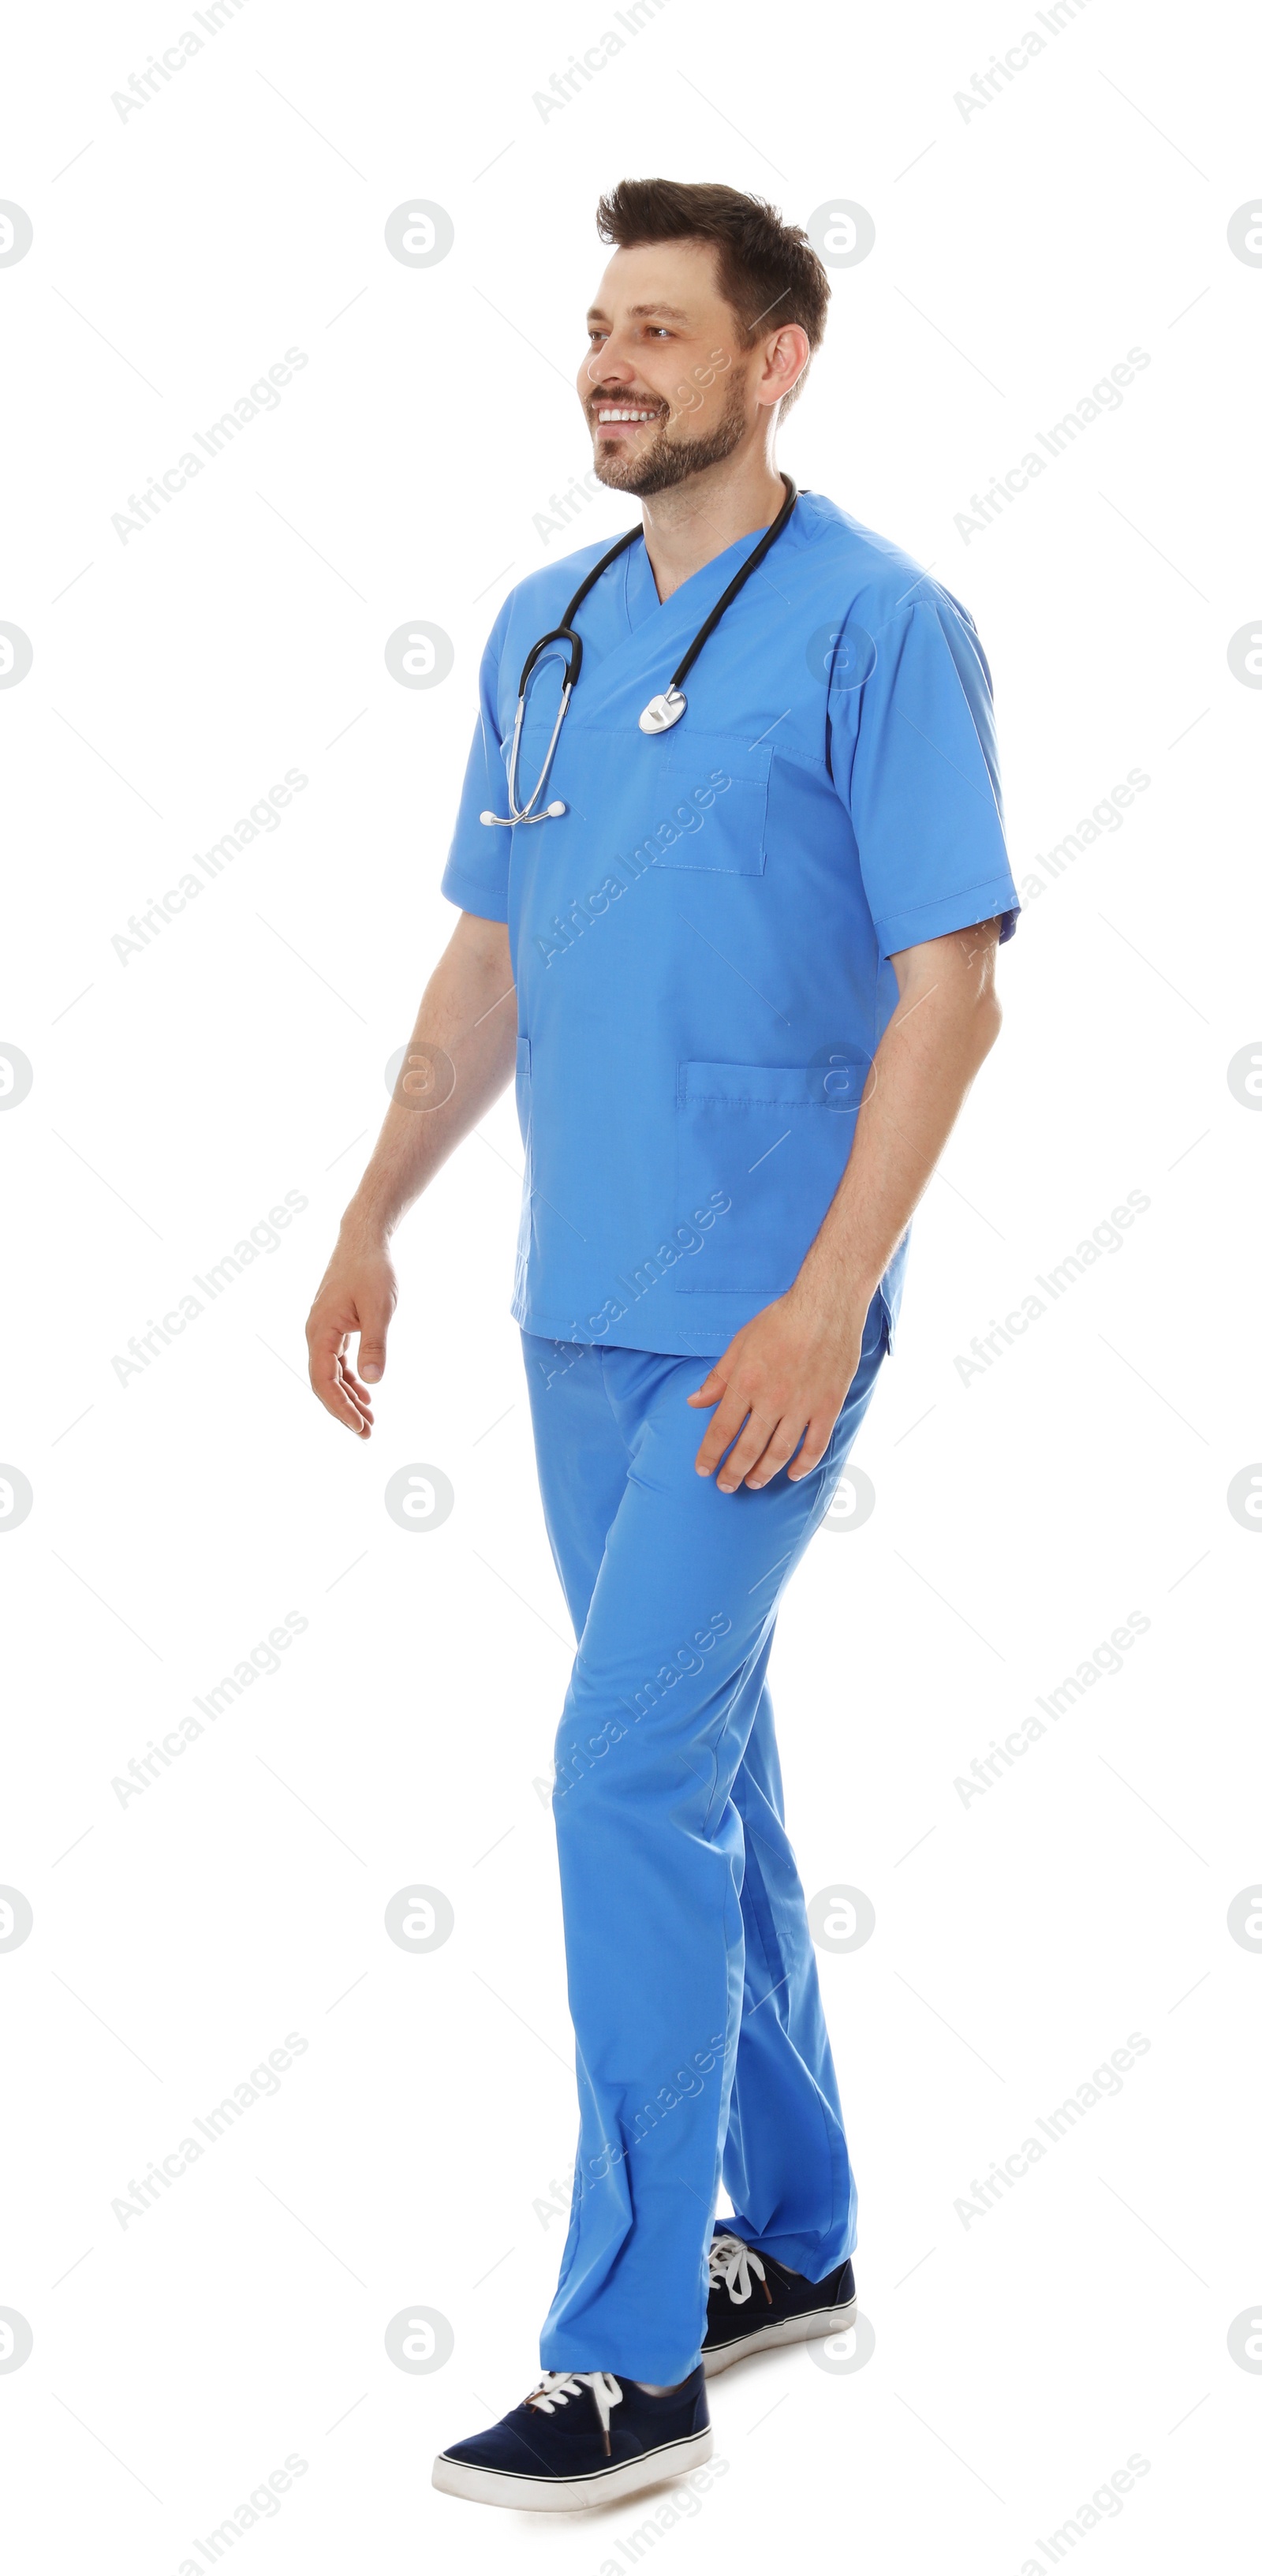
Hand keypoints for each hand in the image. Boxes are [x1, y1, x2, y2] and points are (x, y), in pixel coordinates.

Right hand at [305, 1225, 398, 1438]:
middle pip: (324, 1383)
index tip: (360, 1427)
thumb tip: (373, 1381)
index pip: (324, 1382)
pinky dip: (349, 1379)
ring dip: (348, 1397)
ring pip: (330, 1374)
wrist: (364, 1239)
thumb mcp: (379, 1308)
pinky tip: (365, 1393)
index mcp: (320, 1332)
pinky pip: (336, 1361)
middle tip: (367, 1434)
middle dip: (345, 1410)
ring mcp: (323, 1330)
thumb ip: (375, 1344)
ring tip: (369, 1420)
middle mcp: (316, 1334)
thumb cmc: (372, 1270)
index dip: (340, 1408)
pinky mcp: (334, 1325)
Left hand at [687, 1288, 865, 1491]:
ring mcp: (802, 1406)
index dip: (710, 1455)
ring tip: (752, 1483)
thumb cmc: (780, 1321)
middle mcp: (772, 1400)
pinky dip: (802, 1465)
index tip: (703, 1470)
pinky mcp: (828, 1407)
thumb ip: (718, 1377)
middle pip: (747, 1449)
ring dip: (762, 1474)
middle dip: (732, 1472)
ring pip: (779, 1453)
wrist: (826, 1306)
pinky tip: (791, 1474)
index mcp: (746, 1383)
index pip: (721, 1430)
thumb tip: (694, 1402)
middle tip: (725, 1485)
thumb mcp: (740, 1343)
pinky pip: (814, 1446)